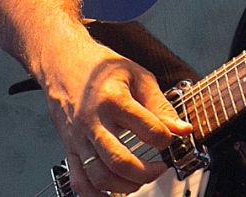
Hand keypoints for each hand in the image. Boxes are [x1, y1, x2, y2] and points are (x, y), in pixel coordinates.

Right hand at [35, 36, 191, 194]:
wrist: (62, 62)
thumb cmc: (100, 67)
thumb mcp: (137, 76)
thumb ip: (161, 105)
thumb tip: (182, 129)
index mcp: (113, 99)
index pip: (148, 130)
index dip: (167, 139)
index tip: (171, 138)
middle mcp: (92, 121)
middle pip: (120, 161)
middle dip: (147, 172)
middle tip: (160, 167)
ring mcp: (78, 137)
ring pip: (100, 176)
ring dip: (126, 186)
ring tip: (141, 178)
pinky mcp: (69, 148)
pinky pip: (80, 182)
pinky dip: (97, 195)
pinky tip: (114, 193)